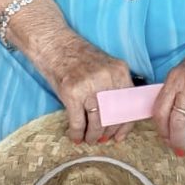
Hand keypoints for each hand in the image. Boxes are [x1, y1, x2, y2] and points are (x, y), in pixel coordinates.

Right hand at [37, 26, 134, 144]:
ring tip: (89, 139)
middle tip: (102, 139)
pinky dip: (76, 133)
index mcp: (119, 71)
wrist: (56, 44)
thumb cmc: (80, 58)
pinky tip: (75, 137)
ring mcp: (89, 84)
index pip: (128, 105)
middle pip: (113, 116)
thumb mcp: (105, 67)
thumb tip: (119, 119)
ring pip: (96, 122)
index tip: (119, 137)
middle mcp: (107, 77)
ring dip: (93, 136)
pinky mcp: (71, 92)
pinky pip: (77, 122)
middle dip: (107, 132)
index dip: (124, 125)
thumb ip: (115, 87)